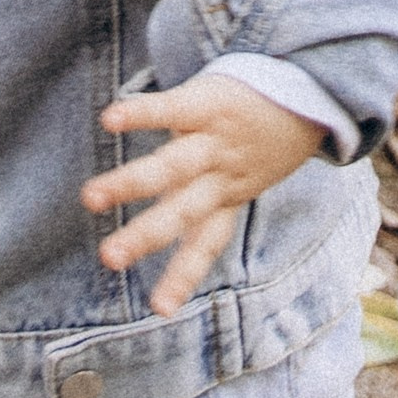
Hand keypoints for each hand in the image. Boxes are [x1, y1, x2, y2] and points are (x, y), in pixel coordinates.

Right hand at [82, 73, 325, 317]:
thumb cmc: (261, 137)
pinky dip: (141, 113)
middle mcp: (219, 176)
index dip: (183, 276)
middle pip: (182, 211)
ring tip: (91, 198)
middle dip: (145, 237)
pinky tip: (110, 119)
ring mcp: (214, 140)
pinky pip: (172, 107)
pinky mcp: (208, 100)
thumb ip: (210, 200)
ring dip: (131, 183)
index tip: (161, 310)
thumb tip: (173, 227)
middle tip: (109, 259)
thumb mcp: (246, 174)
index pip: (205, 244)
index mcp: (226, 197)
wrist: (307, 86)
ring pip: (172, 167)